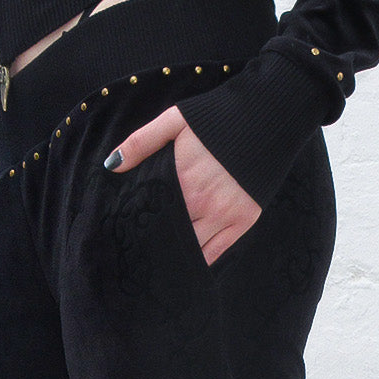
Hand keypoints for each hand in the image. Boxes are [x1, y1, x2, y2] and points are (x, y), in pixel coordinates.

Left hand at [104, 105, 261, 267]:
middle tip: (139, 252)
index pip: (151, 214)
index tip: (126, 233)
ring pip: (191, 249)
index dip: (138, 225)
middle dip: (154, 243)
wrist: (267, 116)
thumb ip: (141, 142)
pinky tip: (186, 262)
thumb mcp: (175, 121)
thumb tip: (111, 165)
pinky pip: (216, 252)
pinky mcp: (243, 221)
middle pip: (169, 235)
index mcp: (181, 181)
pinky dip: (199, 260)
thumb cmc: (216, 118)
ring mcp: (224, 215)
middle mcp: (202, 203)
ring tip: (160, 261)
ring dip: (176, 254)